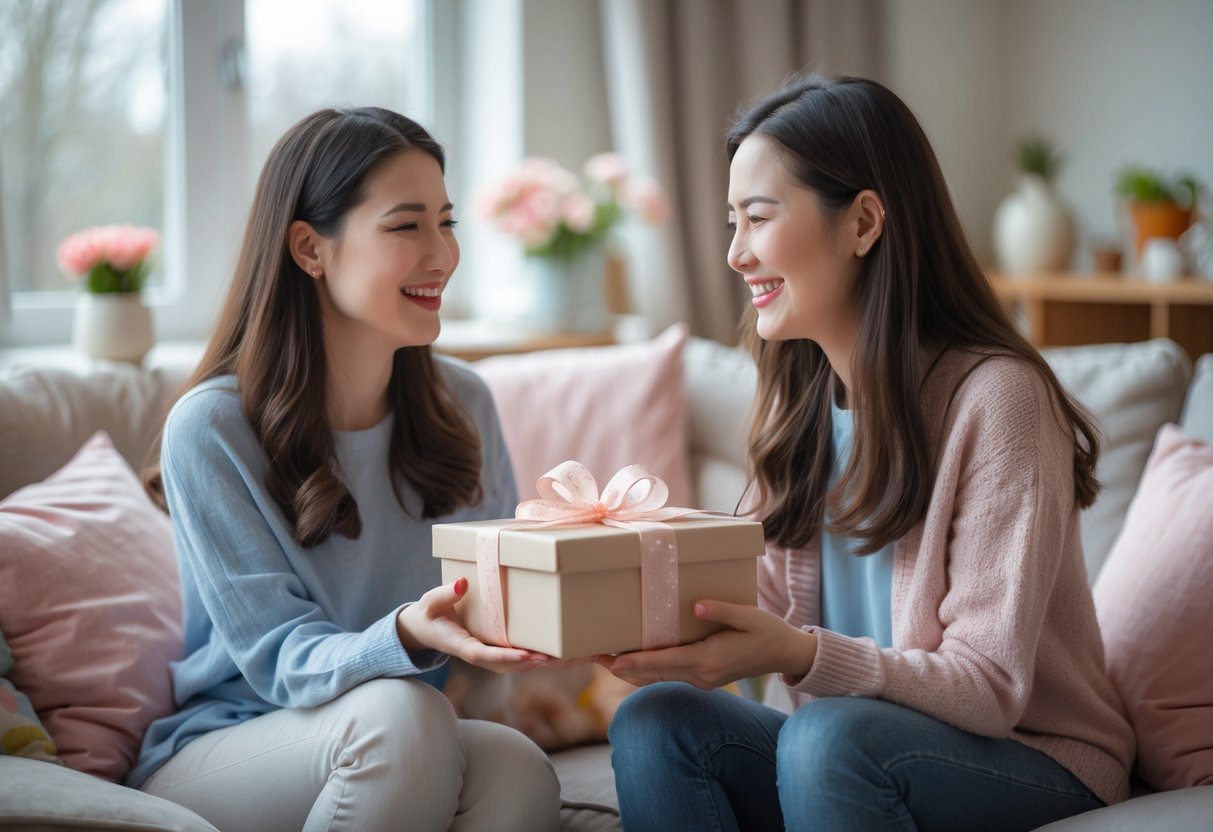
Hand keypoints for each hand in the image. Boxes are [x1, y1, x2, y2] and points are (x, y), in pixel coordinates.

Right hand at [397, 577, 548, 672]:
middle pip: (508, 666)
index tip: (528, 655)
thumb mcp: (431, 602)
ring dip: (543, 663)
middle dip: (534, 663)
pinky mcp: (494, 649)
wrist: (424, 630)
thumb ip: (445, 594)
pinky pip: (518, 657)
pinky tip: (561, 654)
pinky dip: (538, 657)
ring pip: (517, 665)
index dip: (507, 657)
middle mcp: (478, 654)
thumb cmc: (428, 614)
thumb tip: (463, 584)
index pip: (484, 655)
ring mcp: (487, 654)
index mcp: (461, 645)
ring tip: (573, 657)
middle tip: (562, 658)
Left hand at [596, 600, 815, 689]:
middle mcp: (701, 674)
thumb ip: (721, 611)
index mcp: (709, 661)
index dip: (637, 662)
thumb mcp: (748, 616)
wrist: (785, 655)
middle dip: (624, 666)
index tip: (612, 661)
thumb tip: (694, 606)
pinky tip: (633, 658)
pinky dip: (649, 668)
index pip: (665, 662)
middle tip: (593, 656)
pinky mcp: (703, 676)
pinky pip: (669, 673)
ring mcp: (701, 679)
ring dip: (633, 668)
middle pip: (654, 672)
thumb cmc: (768, 632)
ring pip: (659, 675)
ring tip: (604, 657)